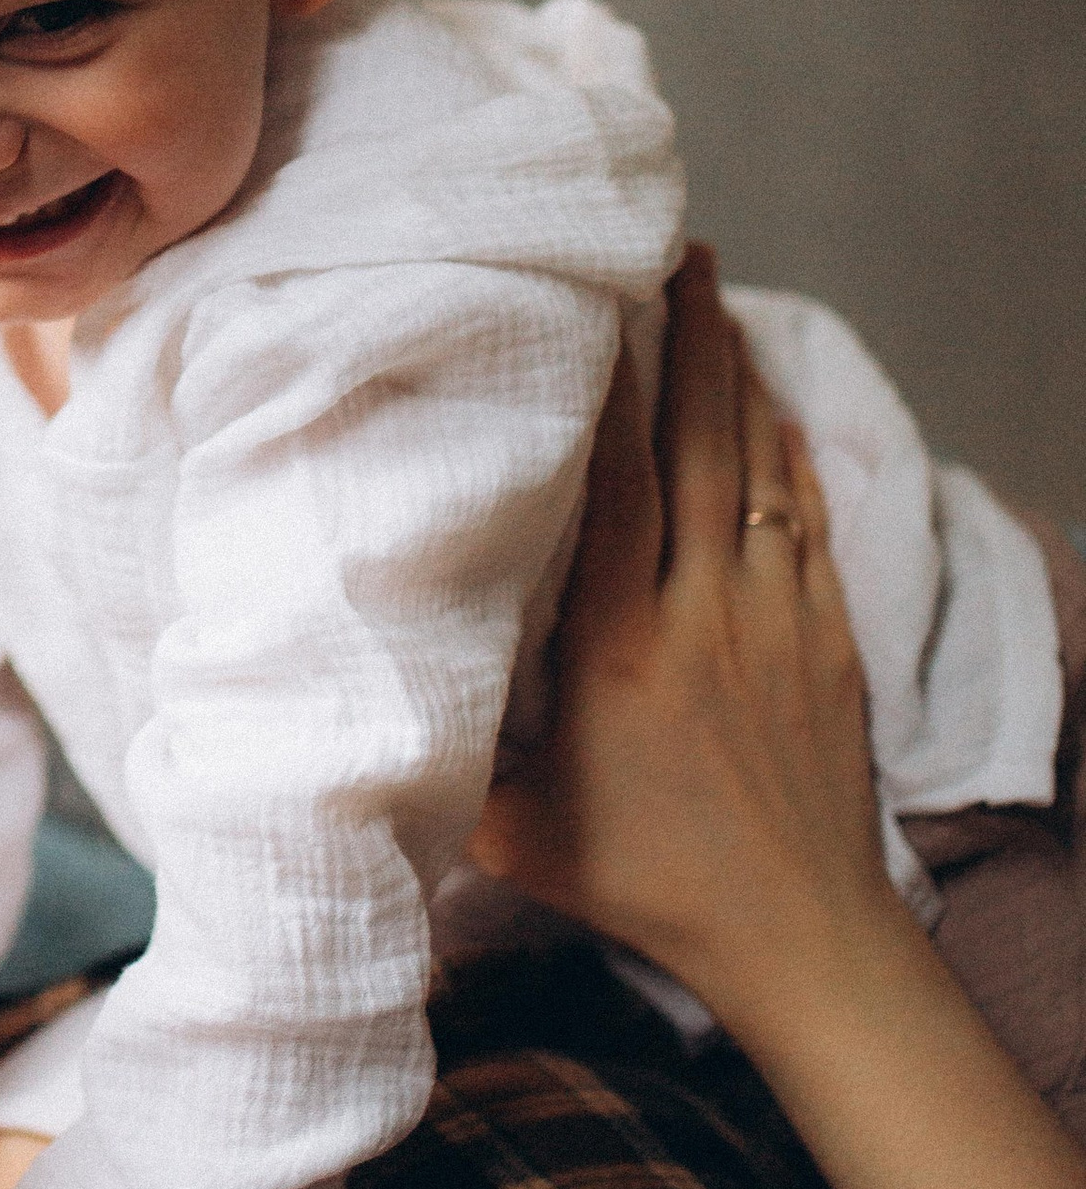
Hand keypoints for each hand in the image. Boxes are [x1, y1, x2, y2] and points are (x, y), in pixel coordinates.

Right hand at [469, 246, 896, 1020]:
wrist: (801, 937)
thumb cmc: (644, 886)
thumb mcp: (516, 831)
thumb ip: (449, 753)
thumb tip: (360, 692)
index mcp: (619, 649)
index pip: (615, 485)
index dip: (607, 388)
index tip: (591, 304)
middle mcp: (703, 614)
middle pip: (697, 445)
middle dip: (686, 338)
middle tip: (668, 251)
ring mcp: (777, 620)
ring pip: (755, 467)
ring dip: (735, 375)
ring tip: (712, 295)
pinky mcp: (828, 640)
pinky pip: (807, 517)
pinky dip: (787, 452)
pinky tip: (771, 408)